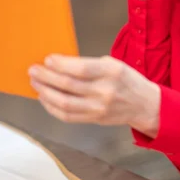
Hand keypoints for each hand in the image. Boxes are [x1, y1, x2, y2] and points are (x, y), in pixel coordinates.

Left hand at [28, 55, 159, 137]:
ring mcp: (99, 108)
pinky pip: (67, 116)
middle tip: (34, 70)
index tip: (47, 59)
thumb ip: (89, 65)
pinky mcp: (94, 119)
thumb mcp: (113, 65)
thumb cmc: (127, 80)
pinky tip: (45, 98)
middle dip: (47, 77)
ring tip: (36, 83)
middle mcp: (105, 91)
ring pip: (64, 102)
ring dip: (45, 92)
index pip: (81, 69)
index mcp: (112, 72)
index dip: (61, 65)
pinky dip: (52, 107)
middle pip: (69, 86)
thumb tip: (59, 65)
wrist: (144, 105)